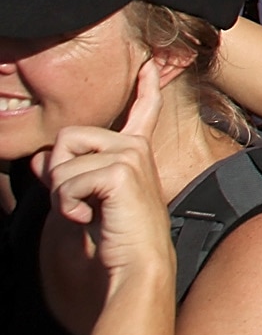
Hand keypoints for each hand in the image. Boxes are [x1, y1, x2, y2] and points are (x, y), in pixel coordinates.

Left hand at [41, 59, 175, 288]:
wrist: (130, 269)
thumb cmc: (110, 245)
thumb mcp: (77, 204)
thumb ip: (62, 177)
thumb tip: (40, 159)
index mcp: (131, 154)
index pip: (139, 112)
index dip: (144, 88)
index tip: (149, 65)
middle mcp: (134, 149)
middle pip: (67, 136)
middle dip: (56, 173)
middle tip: (78, 204)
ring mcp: (130, 156)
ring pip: (61, 159)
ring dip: (61, 194)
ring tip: (86, 215)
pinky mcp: (121, 170)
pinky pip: (67, 180)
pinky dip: (67, 205)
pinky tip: (90, 218)